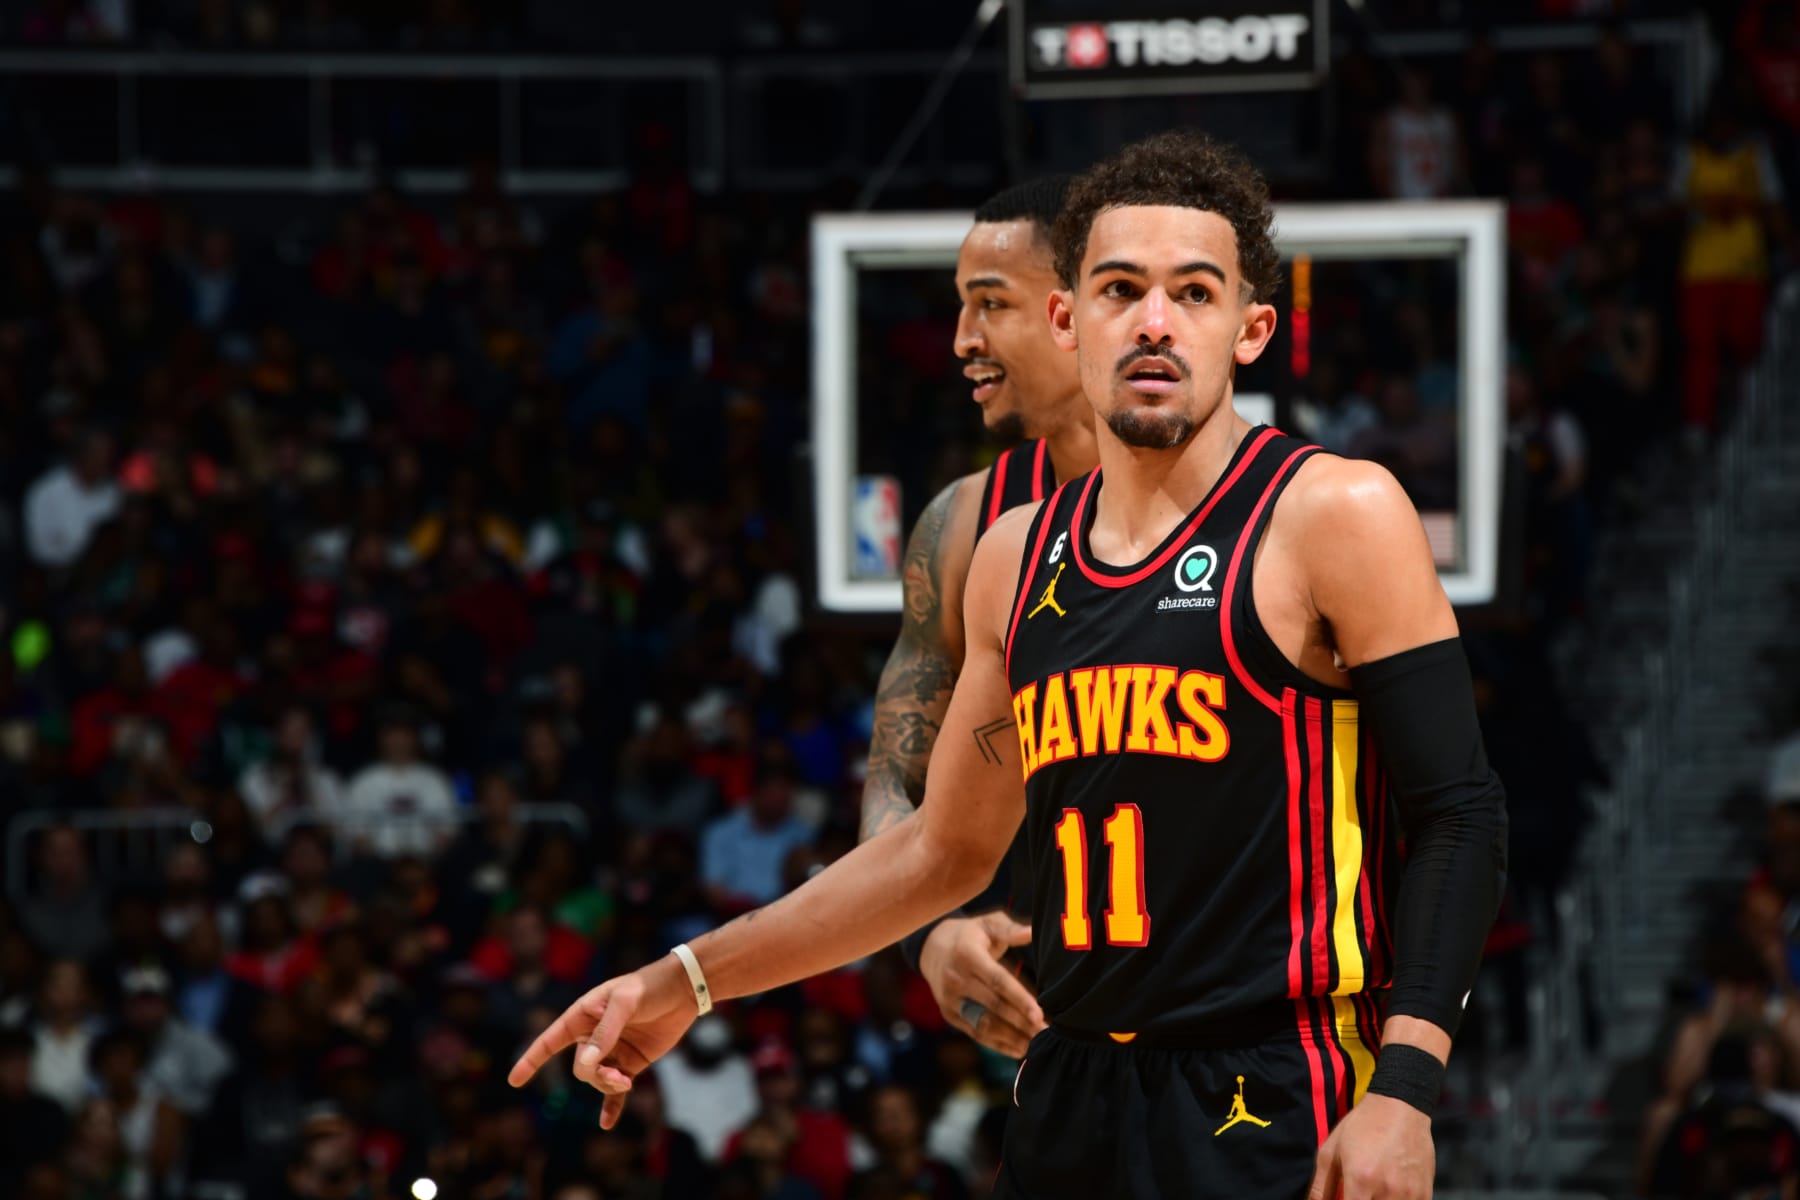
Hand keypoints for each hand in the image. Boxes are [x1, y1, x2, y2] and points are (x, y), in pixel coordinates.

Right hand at [508, 956, 697, 1127]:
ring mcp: (612, 1052)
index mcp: (583, 1015)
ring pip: (598, 1080)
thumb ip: (606, 1032)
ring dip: (609, 1087)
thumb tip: (586, 1063)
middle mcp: (593, 1036)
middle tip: (619, 1077)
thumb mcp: (626, 1003)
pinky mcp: (631, 1063)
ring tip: (627, 1082)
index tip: (514, 1080)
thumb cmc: (649, 988)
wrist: (683, 990)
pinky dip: (611, 1107)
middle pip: (581, 1069)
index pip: (551, 1040)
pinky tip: (606, 1123)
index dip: (532, 1059)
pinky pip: (616, 1091)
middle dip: (595, 1077)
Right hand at [919, 911, 1045, 1056]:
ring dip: (1012, 1037)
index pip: (997, 980)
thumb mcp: (987, 923)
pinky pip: (975, 1033)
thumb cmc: (971, 934)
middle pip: (993, 1006)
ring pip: (984, 1024)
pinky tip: (1019, 1049)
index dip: (1019, 999)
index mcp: (967, 954)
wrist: (932, 948)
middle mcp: (955, 978)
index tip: (1039, 1015)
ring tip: (1036, 1044)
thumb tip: (1031, 932)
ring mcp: (950, 999)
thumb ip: (1010, 929)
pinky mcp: (949, 1014)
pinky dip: (997, 1044)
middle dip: (1021, 1022)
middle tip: (1046, 1033)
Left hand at [1307, 1094, 1433, 1199]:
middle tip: (1357, 1193)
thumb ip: (1320, 1186)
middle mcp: (1387, 1190)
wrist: (1400, 1107)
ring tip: (1371, 1191)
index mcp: (1360, 1180)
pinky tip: (1388, 1193)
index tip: (1342, 1199)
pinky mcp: (1424, 1194)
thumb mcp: (1331, 1150)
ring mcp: (1409, 1194)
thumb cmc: (1361, 1126)